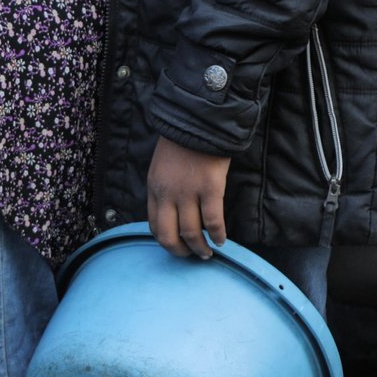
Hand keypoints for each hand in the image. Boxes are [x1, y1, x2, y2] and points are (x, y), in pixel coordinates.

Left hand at [147, 136, 230, 259]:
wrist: (200, 120)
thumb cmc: (183, 142)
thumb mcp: (161, 167)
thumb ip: (164, 189)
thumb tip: (173, 212)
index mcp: (154, 188)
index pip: (153, 225)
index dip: (165, 241)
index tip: (176, 246)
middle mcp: (167, 194)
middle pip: (168, 235)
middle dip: (179, 252)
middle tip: (190, 256)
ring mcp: (188, 192)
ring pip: (191, 233)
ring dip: (200, 248)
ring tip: (207, 253)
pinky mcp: (210, 189)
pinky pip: (213, 221)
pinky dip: (218, 235)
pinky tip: (222, 240)